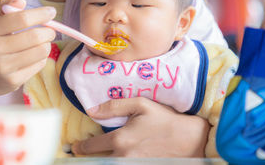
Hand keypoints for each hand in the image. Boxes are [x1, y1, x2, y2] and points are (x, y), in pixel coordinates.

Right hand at [0, 0, 55, 104]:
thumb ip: (6, 8)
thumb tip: (21, 1)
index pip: (21, 19)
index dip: (40, 14)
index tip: (51, 12)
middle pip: (34, 36)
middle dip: (49, 32)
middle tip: (50, 31)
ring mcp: (2, 67)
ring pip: (40, 51)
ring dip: (47, 45)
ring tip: (42, 44)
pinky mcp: (12, 81)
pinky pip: (39, 65)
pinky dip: (41, 58)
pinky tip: (34, 57)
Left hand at [72, 97, 208, 156]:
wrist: (189, 139)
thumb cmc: (165, 119)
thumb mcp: (141, 104)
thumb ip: (114, 106)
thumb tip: (91, 110)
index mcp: (120, 139)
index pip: (91, 146)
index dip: (80, 147)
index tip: (75, 147)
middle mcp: (123, 156)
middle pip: (98, 161)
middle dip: (89, 158)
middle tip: (80, 155)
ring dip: (103, 160)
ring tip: (98, 156)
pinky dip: (116, 162)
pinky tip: (116, 157)